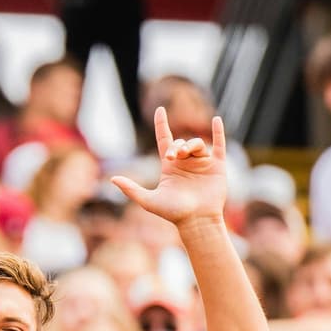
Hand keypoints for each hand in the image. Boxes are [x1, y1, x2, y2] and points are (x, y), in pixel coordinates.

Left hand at [111, 106, 226, 227]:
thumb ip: (131, 189)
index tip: (160, 110)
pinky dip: (219, 132)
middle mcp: (185, 163)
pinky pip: (219, 145)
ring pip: (197, 143)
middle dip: (177, 145)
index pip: (165, 140)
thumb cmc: (173, 213)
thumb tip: (112, 179)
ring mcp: (202, 164)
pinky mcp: (217, 167)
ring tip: (185, 154)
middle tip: (173, 156)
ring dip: (190, 145)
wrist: (196, 221)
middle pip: (181, 143)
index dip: (162, 124)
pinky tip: (217, 120)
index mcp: (169, 167)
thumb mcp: (148, 200)